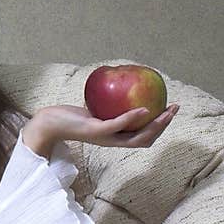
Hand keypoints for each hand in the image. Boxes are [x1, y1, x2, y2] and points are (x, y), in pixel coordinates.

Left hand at [32, 103, 180, 149]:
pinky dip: (132, 118)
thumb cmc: (70, 115)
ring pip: (137, 137)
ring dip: (154, 125)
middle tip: (174, 109)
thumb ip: (107, 104)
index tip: (169, 111)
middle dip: (163, 126)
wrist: (49, 123)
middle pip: (146, 139)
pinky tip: (143, 108)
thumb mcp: (93, 109)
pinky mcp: (96, 131)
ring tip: (166, 112)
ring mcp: (105, 138)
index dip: (159, 127)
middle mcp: (113, 141)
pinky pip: (117, 125)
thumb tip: (120, 82)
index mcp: (115, 137)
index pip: (144, 136)